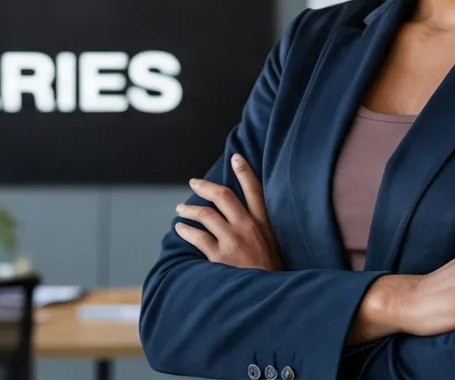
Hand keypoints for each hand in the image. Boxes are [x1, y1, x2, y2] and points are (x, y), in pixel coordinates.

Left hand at [174, 154, 282, 270]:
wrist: (271, 297)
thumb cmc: (271, 274)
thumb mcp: (274, 246)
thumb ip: (261, 229)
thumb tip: (243, 217)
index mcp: (264, 224)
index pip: (255, 191)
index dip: (245, 171)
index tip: (236, 157)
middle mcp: (248, 227)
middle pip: (223, 195)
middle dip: (205, 186)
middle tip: (194, 182)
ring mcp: (233, 240)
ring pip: (205, 214)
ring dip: (189, 208)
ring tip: (181, 209)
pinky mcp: (220, 256)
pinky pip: (197, 237)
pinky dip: (185, 230)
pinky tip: (180, 229)